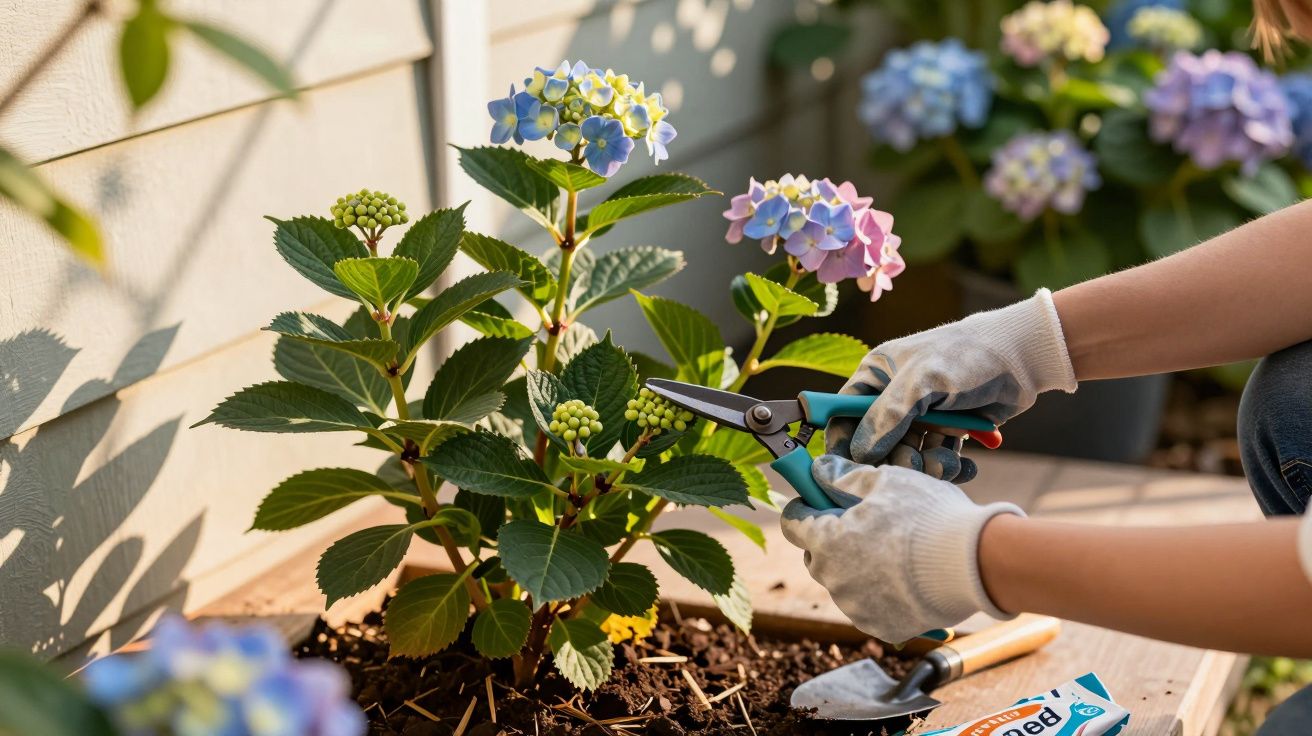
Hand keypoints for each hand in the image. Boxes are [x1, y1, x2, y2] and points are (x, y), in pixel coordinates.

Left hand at [780, 455, 1023, 643]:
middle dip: (832, 538)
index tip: (818, 500)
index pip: (794, 523)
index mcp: (826, 541)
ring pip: (844, 581)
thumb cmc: (927, 516)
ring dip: (857, 567)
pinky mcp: (882, 627)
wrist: (974, 565)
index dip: (805, 507)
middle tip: (864, 523)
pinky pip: (869, 606)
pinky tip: (904, 578)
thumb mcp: (884, 480)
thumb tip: (819, 469)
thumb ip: (844, 476)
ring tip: (894, 552)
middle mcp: (834, 579)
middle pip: (817, 555)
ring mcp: (857, 607)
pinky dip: (879, 593)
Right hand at [828, 288, 1075, 475]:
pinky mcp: (947, 433)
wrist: (1022, 358)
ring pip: (907, 457)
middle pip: (875, 444)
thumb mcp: (923, 380)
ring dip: (926, 467)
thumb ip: (888, 416)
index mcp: (876, 376)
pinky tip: (966, 466)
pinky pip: (935, 461)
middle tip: (914, 468)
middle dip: (895, 460)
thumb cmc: (967, 356)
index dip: (842, 444)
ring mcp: (920, 417)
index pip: (842, 415)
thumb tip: (859, 453)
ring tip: (947, 463)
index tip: (848, 471)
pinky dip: (949, 469)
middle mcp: (893, 398)